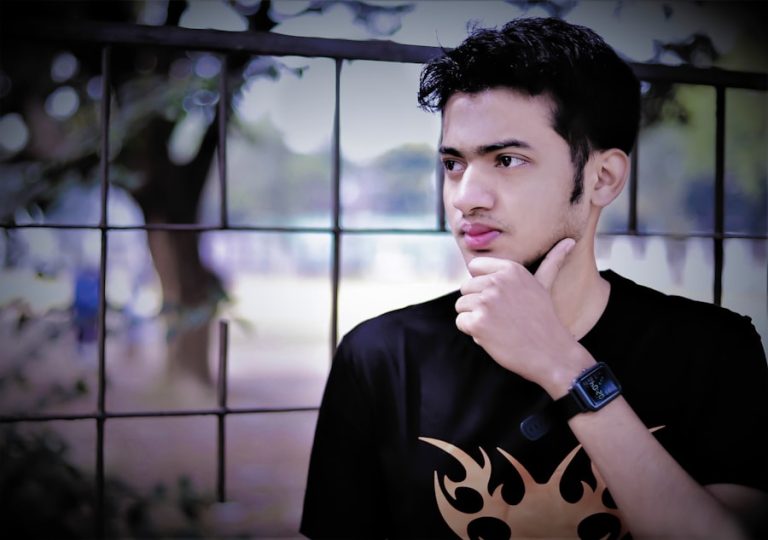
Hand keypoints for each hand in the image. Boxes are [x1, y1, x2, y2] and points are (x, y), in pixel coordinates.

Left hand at [455, 238, 588, 392]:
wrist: (551, 353)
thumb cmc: (545, 320)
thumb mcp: (544, 285)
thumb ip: (552, 261)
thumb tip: (569, 240)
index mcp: (510, 269)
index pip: (475, 267)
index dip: (482, 284)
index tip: (499, 298)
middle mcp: (497, 282)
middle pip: (466, 288)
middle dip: (478, 303)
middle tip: (503, 316)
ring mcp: (486, 302)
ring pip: (461, 305)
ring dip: (475, 318)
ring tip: (499, 326)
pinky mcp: (477, 322)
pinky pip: (461, 322)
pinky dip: (473, 332)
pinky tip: (494, 336)